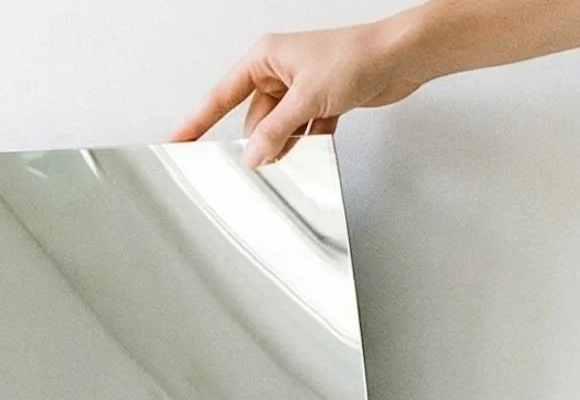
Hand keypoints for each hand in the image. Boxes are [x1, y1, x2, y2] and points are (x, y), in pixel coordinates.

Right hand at [174, 16, 429, 166]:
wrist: (401, 57)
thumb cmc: (357, 56)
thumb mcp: (306, 98)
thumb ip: (275, 132)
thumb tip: (252, 156)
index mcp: (265, 58)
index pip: (220, 96)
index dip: (197, 121)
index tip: (178, 141)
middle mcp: (280, 71)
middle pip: (253, 119)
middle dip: (259, 142)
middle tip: (259, 164)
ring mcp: (301, 87)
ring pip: (279, 128)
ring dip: (286, 144)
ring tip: (295, 154)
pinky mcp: (321, 101)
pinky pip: (302, 130)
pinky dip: (307, 141)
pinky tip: (315, 147)